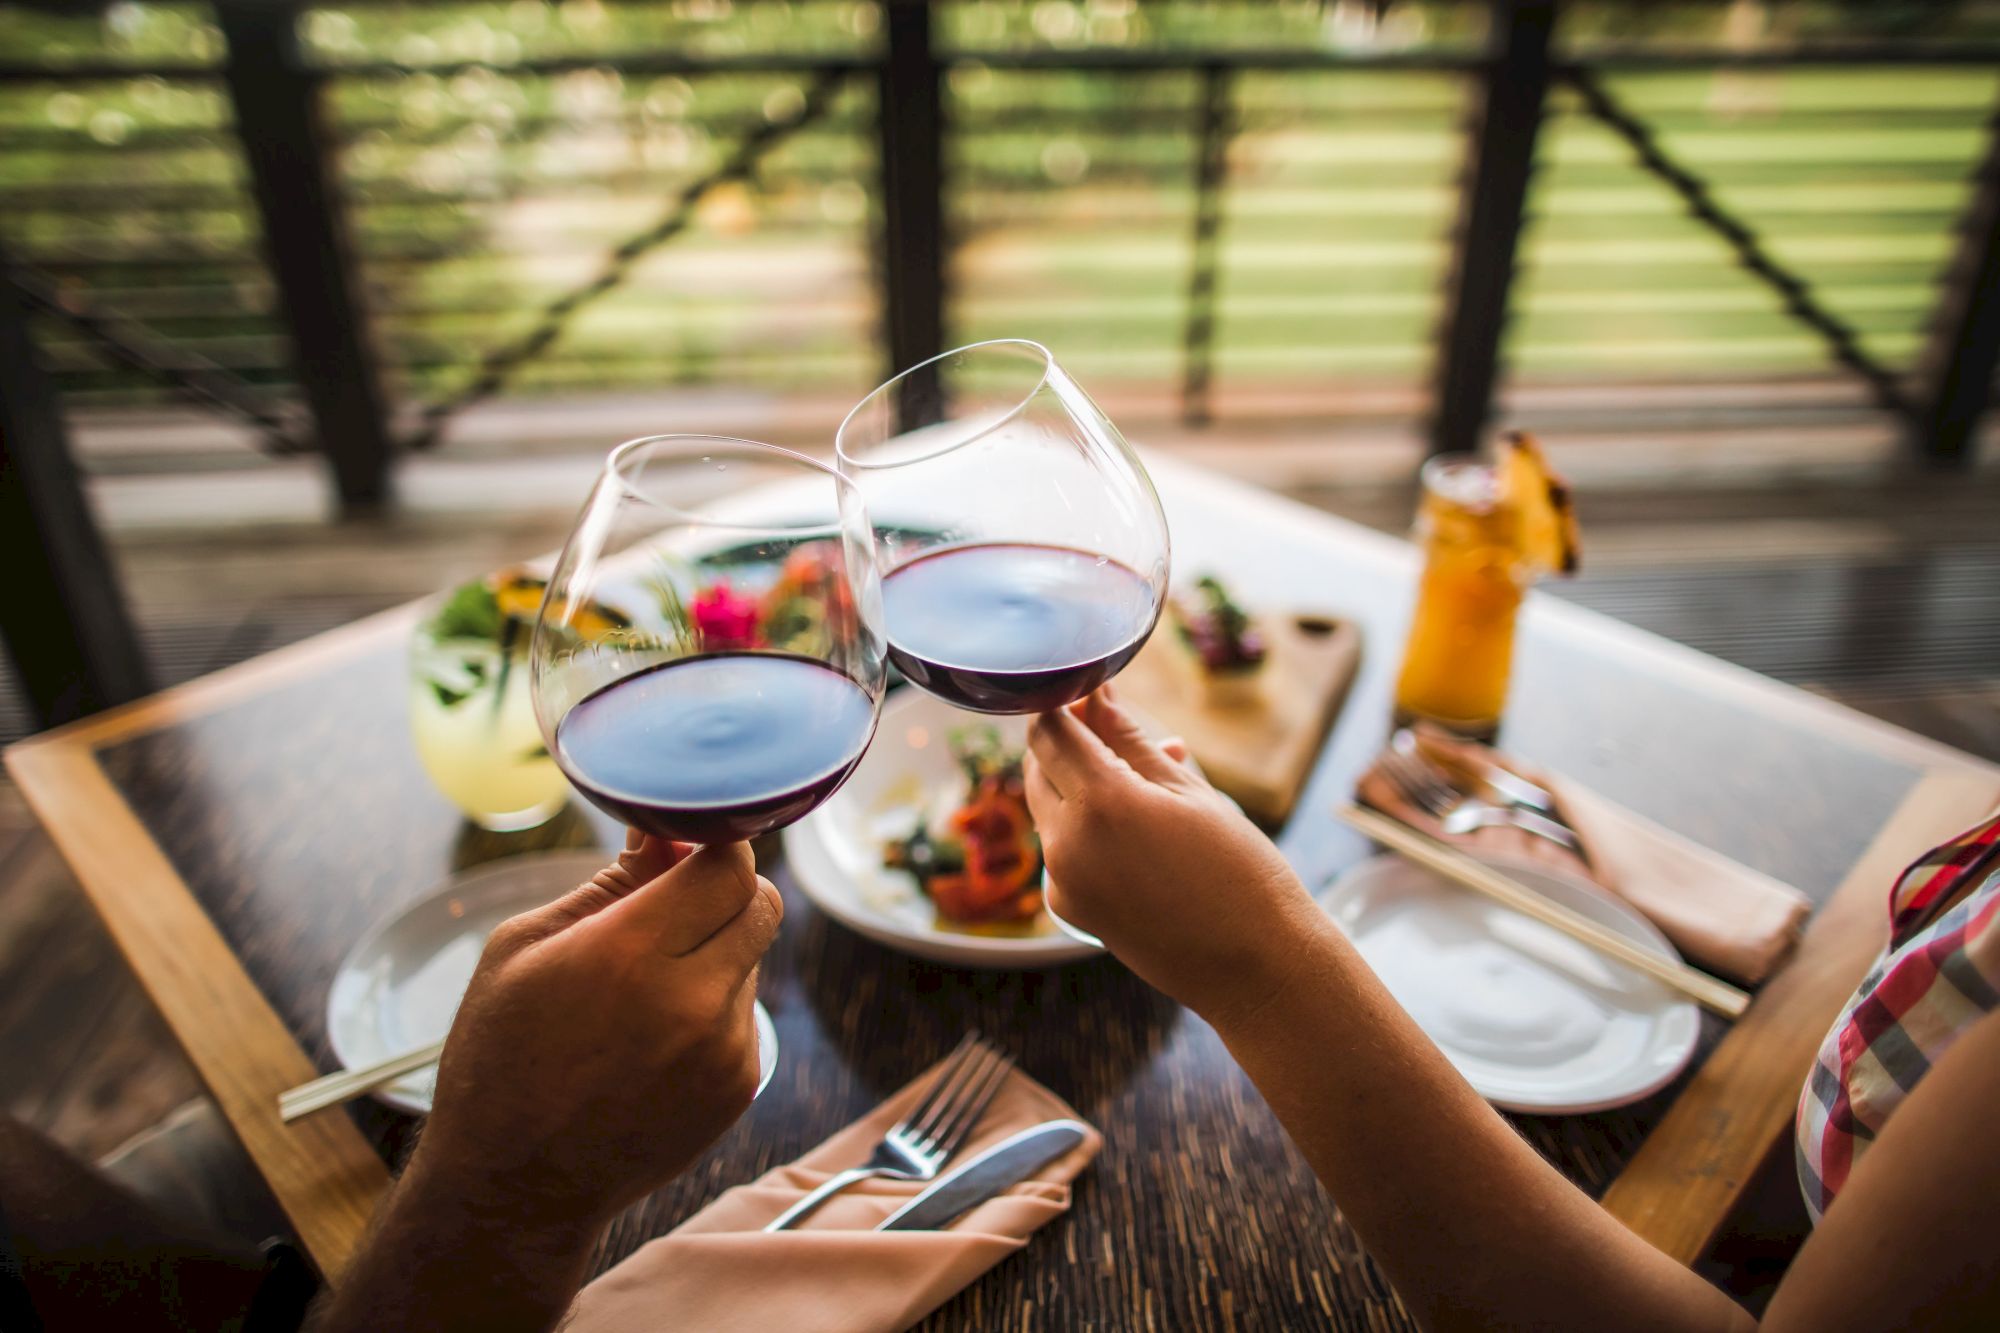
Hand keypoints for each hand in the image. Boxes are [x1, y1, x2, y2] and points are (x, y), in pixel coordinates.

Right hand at [412, 834, 781, 1227]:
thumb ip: (610, 883)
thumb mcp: (524, 948)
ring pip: (751, 957)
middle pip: (761, 903)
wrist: (514, 1186)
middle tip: (675, 900)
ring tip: (643, 988)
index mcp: (631, 955)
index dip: (716, 843)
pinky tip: (654, 1035)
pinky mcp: (740, 1086)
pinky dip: (713, 1006)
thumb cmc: (501, 1058)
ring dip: (716, 950)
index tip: (688, 843)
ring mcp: (726, 1051)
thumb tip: (664, 832)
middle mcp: (692, 1003)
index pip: (730, 865)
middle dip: (724, 888)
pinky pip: (744, 1013)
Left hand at [1024, 688, 1320, 1021]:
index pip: (1048, 732)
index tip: (1093, 693)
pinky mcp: (1070, 909)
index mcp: (1101, 805)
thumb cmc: (1239, 871)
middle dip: (1071, 744)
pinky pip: (1062, 850)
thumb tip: (1096, 696)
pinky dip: (1087, 828)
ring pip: (1049, 809)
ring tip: (1148, 785)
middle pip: (1040, 769)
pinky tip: (1141, 833)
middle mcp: (1066, 845)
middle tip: (1121, 733)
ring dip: (1081, 786)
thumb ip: (1129, 741)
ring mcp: (1062, 883)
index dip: (1066, 703)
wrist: (1256, 966)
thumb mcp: (1188, 792)